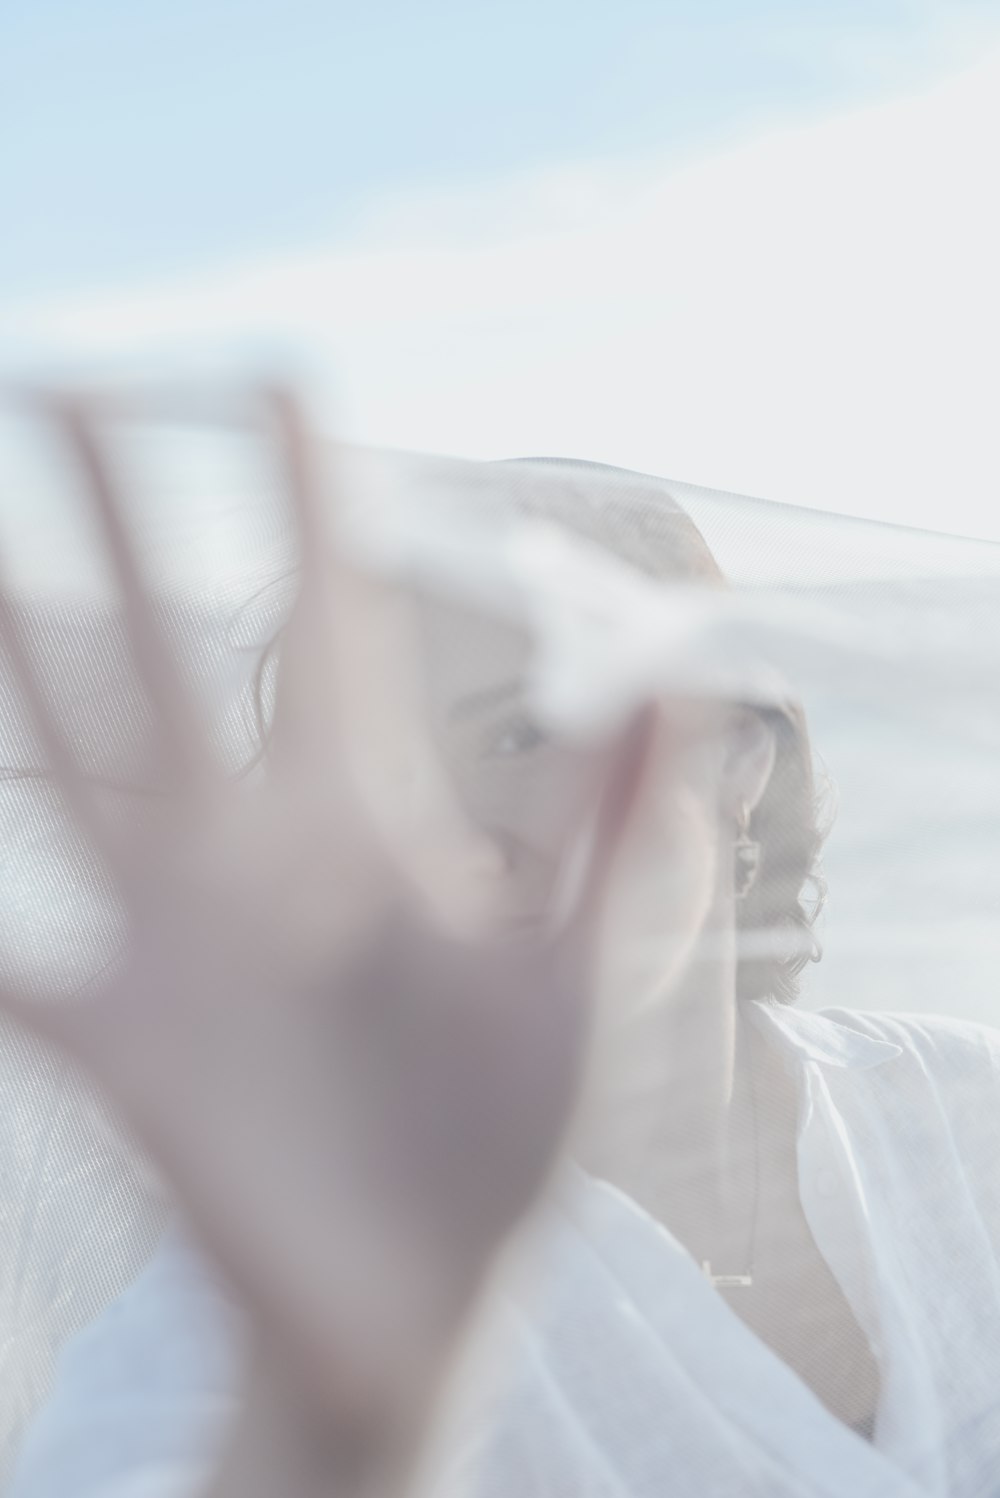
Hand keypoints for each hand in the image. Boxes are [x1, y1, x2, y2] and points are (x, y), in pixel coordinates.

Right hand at [0, 389, 651, 1478]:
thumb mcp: (569, 969)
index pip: (332, 628)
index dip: (306, 509)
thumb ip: (608, 825)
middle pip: (174, 649)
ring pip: (84, 759)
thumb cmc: (496, 1134)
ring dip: (27, 658)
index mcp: (364, 822)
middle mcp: (255, 854)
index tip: (283, 386)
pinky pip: (26, 968)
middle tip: (74, 387)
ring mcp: (176, 936)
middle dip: (127, 520)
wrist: (425, 1293)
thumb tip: (672, 672)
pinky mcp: (124, 1041)